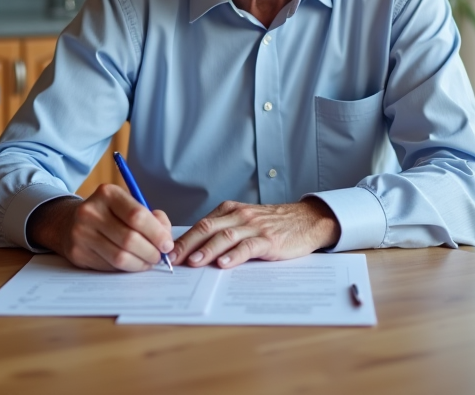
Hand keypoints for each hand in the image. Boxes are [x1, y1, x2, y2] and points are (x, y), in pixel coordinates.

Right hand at [27, 185, 172, 271]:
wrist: (69, 223)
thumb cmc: (109, 215)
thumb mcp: (128, 205)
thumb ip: (152, 217)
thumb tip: (166, 238)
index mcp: (107, 194)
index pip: (138, 216)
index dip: (157, 233)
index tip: (167, 244)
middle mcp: (90, 212)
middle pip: (130, 239)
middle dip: (151, 251)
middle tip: (159, 256)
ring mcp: (81, 233)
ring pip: (120, 257)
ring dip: (140, 263)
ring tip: (148, 261)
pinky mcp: (77, 253)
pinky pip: (109, 266)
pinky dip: (126, 268)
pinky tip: (131, 263)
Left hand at [170, 198, 339, 268]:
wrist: (306, 221)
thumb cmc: (273, 225)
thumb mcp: (245, 222)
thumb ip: (224, 231)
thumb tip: (194, 250)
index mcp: (230, 210)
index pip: (201, 224)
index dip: (183, 239)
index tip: (168, 254)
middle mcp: (240, 216)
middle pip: (208, 228)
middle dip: (188, 244)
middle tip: (173, 259)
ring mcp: (254, 226)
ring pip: (225, 236)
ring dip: (207, 250)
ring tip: (194, 262)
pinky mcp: (269, 239)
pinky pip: (249, 246)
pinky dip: (235, 255)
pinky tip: (225, 263)